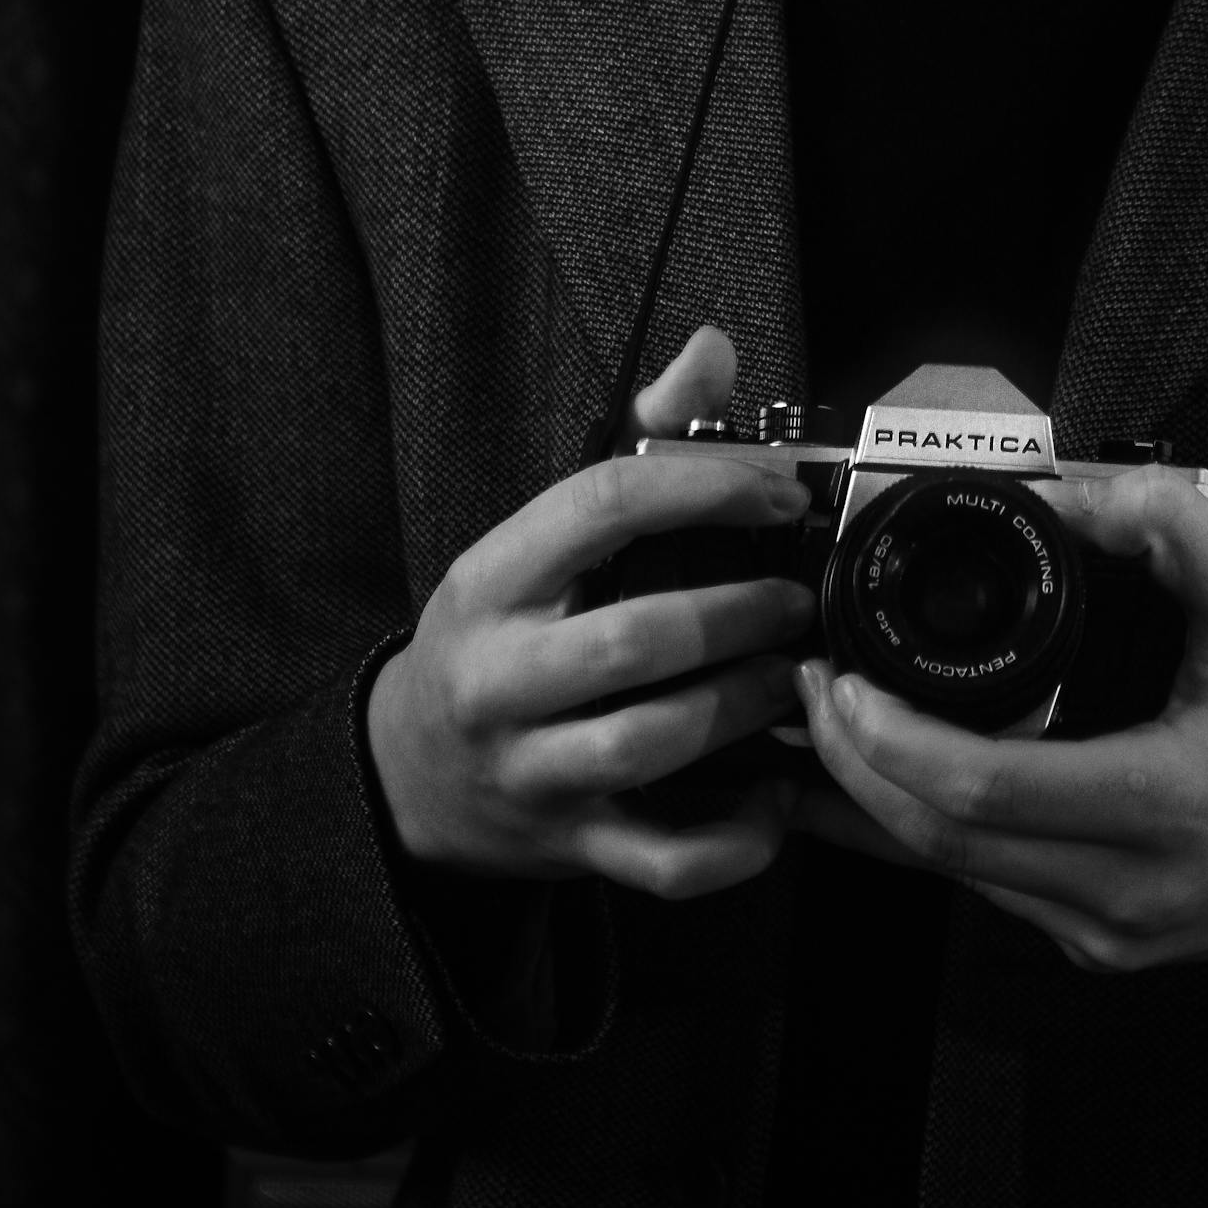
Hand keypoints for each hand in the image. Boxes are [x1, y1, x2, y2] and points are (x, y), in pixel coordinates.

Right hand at [367, 326, 813, 899]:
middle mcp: (500, 676)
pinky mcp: (571, 848)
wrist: (408, 771)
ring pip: (649, 746)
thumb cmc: (503, 629)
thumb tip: (712, 348)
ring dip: (744, 709)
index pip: (601, 505)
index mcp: (494, 579)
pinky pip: (665, 859)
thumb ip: (638, 437)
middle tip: (799, 597)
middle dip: (738, 613)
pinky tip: (777, 795)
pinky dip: (736, 838)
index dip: (706, 487)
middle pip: (634, 639)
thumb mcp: (541, 535)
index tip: (779, 493)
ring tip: (797, 676)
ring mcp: (532, 771)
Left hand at [792, 467, 1207, 970]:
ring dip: (875, 807)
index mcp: (1161, 798)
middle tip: (811, 693)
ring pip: (954, 879)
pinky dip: (930, 838)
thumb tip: (1065, 490)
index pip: (979, 788)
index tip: (841, 680)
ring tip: (830, 731)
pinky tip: (893, 791)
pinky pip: (993, 894)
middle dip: (850, 766)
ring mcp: (1112, 929)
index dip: (885, 738)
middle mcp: (1127, 884)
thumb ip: (1167, 524)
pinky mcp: (1106, 947)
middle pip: (940, 843)